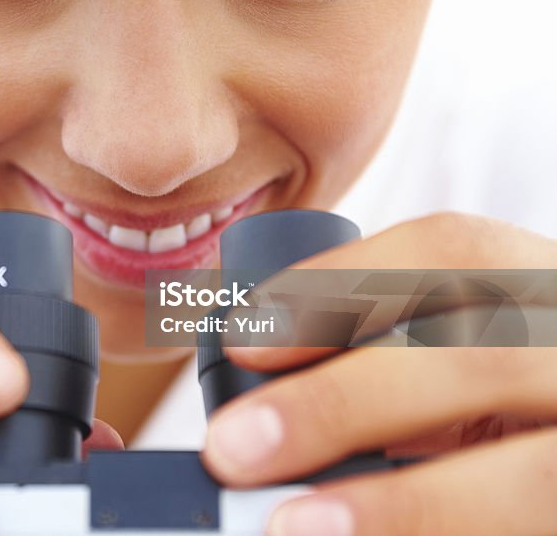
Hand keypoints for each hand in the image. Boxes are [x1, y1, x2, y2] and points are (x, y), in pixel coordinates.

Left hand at [201, 213, 556, 535]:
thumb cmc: (510, 406)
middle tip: (233, 444)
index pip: (455, 250)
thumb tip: (253, 410)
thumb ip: (391, 366)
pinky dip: (434, 533)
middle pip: (479, 355)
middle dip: (341, 400)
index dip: (340, 285)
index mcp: (547, 289)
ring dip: (400, 502)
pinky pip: (534, 527)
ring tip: (288, 523)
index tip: (243, 337)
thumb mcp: (466, 363)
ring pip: (532, 476)